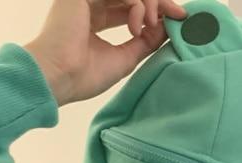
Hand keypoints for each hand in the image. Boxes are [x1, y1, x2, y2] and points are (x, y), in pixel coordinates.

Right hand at [24, 0, 186, 106]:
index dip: (157, 11)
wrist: (61, 77)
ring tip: (150, 26)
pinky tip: (137, 25)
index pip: (132, 6)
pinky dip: (135, 3)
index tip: (180, 19)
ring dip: (149, 4)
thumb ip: (146, 41)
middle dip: (160, 2)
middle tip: (179, 15)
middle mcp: (90, 4)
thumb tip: (166, 28)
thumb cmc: (86, 74)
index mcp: (96, 19)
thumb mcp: (126, 57)